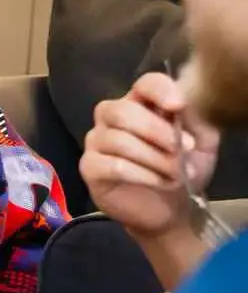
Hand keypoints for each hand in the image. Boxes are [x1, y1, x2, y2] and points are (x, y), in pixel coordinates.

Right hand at [81, 72, 216, 239]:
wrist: (170, 208)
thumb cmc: (184, 168)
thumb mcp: (202, 142)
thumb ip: (196, 120)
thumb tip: (186, 104)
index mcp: (142, 103)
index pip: (145, 84)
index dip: (160, 91)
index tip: (178, 107)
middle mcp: (113, 117)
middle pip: (122, 111)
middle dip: (156, 130)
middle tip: (184, 149)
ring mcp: (97, 141)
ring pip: (117, 140)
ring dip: (154, 157)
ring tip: (177, 173)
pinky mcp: (90, 167)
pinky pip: (111, 165)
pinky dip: (141, 174)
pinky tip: (160, 182)